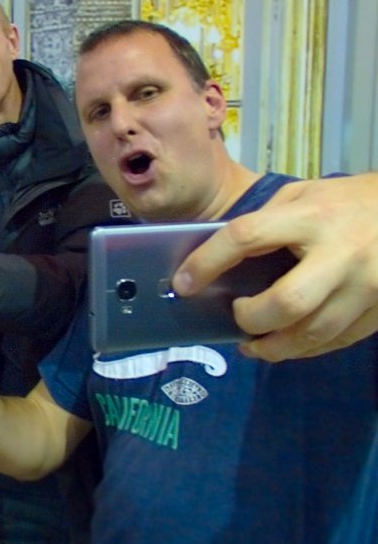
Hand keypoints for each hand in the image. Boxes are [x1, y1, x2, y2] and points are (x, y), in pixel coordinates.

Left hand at [173, 173, 377, 360]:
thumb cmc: (346, 202)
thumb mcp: (303, 194)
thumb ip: (266, 221)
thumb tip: (219, 256)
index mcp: (312, 217)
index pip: (246, 237)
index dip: (208, 262)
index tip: (184, 283)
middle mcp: (341, 254)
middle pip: (287, 303)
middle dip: (250, 318)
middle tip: (236, 314)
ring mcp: (367, 287)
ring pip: (313, 334)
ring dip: (274, 348)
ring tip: (252, 345)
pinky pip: (336, 341)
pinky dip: (304, 349)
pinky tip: (285, 345)